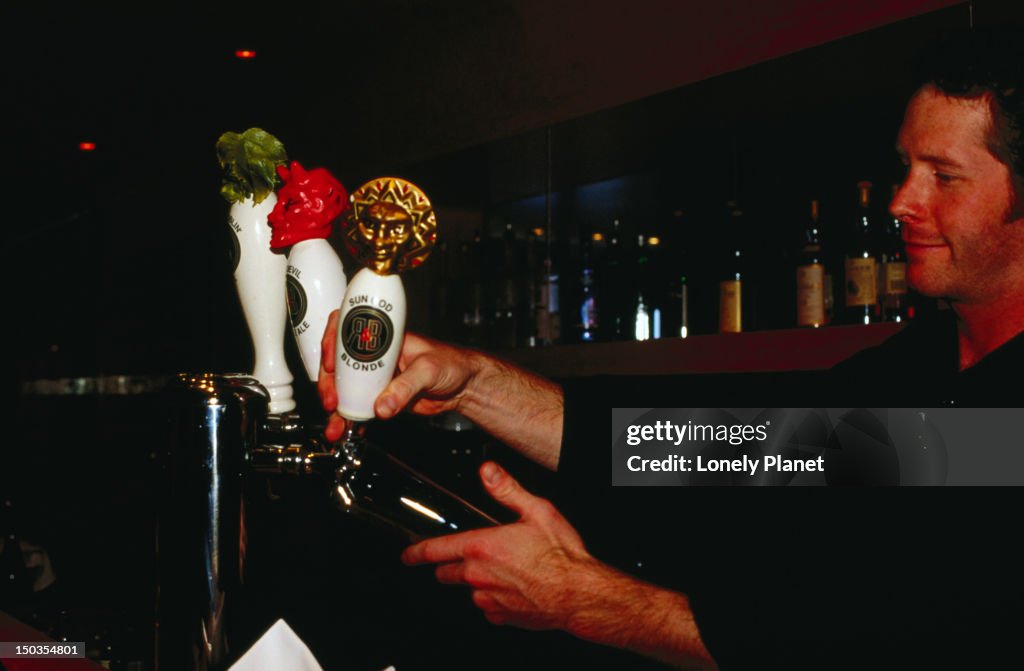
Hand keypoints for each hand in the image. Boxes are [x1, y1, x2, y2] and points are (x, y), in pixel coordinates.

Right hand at [318, 309, 479, 440]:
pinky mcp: (383, 397)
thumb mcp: (429, 370)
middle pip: (341, 363)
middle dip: (330, 382)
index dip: (333, 343)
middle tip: (332, 400)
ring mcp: (378, 377)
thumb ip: (406, 387)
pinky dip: (351, 420)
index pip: (350, 330)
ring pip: (347, 388)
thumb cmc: (452, 363)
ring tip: (334, 425)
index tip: (330, 363)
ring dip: (337, 406)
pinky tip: (344, 430)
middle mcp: (377, 356)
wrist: (465, 386)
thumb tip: (383, 405)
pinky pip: (361, 407)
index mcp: (386, 338)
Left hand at [401, 461, 596, 631]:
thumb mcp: (536, 510)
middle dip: (449, 565)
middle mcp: (478, 576)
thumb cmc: (561, 556)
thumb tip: (488, 471)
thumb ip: (507, 489)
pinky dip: (494, 597)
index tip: (407, 554)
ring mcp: (488, 599)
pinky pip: (487, 606)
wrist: (579, 594)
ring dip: (476, 581)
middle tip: (470, 556)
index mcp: (481, 548)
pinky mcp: (500, 616)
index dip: (416, 552)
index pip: (434, 550)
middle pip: (446, 573)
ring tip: (503, 569)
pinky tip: (514, 586)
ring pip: (468, 590)